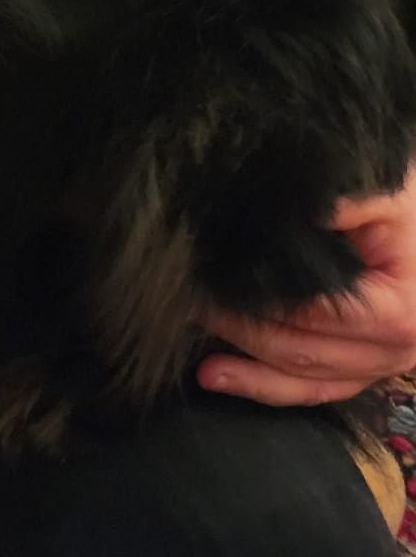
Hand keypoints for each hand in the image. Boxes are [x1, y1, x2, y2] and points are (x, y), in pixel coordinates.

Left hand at [199, 161, 415, 404]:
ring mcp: (381, 366)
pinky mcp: (365, 369)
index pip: (316, 314)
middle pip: (304, 352)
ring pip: (304, 379)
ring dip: (246, 367)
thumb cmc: (413, 207)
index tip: (214, 278)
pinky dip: (266, 386)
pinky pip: (315, 389)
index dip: (261, 300)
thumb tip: (295, 212)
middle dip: (241, 330)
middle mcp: (395, 351)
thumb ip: (344, 202)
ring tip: (193, 348)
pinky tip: (219, 376)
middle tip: (190, 302)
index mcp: (399, 312)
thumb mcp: (388, 193)